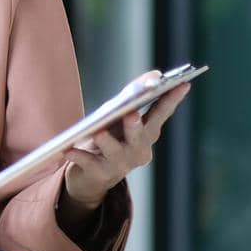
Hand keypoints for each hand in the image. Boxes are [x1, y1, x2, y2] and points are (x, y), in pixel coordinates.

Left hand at [63, 73, 191, 208]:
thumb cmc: (110, 138)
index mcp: (147, 133)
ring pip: (114, 152)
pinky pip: (87, 162)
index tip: (183, 83)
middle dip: (135, 125)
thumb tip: (155, 73)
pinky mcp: (98, 173)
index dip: (172, 99)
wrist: (91, 177)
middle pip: (139, 136)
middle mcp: (138, 150)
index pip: (161, 114)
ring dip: (107, 141)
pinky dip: (78, 155)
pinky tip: (68, 149)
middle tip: (131, 114)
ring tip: (98, 133)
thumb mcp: (122, 116)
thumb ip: (136, 96)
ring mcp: (119, 164)